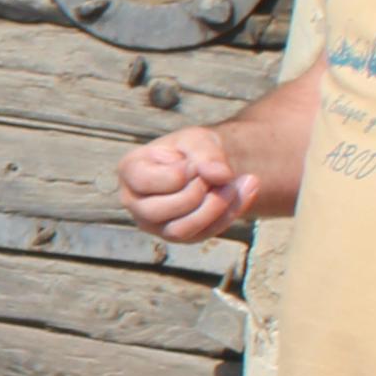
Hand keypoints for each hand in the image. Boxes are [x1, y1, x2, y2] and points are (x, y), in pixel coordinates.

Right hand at [118, 126, 259, 242]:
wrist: (208, 166)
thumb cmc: (193, 150)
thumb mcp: (198, 140)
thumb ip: (206, 153)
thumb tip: (220, 176)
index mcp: (130, 172)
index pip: (144, 182)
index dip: (177, 173)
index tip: (196, 162)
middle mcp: (134, 203)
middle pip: (157, 211)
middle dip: (195, 193)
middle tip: (220, 173)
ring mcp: (154, 224)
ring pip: (180, 230)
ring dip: (214, 208)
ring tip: (236, 184)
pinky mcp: (179, 235)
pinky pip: (203, 234)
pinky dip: (228, 215)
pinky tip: (245, 192)